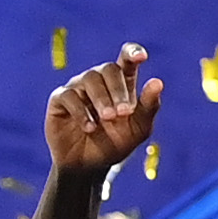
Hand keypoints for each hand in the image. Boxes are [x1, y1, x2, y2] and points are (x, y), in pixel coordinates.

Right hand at [47, 45, 160, 177]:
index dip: (132, 53)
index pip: (126, 59)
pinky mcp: (59, 99)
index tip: (141, 56)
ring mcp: (77, 87)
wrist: (90, 165)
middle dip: (118, 90)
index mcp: (122, 83)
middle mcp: (99, 80)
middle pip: (108, 69)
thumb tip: (158, 82)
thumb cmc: (116, 143)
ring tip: (108, 118)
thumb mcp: (139, 128)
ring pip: (89, 78)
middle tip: (123, 112)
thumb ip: (149, 106)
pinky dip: (81, 111)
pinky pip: (69, 95)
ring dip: (101, 99)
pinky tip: (90, 128)